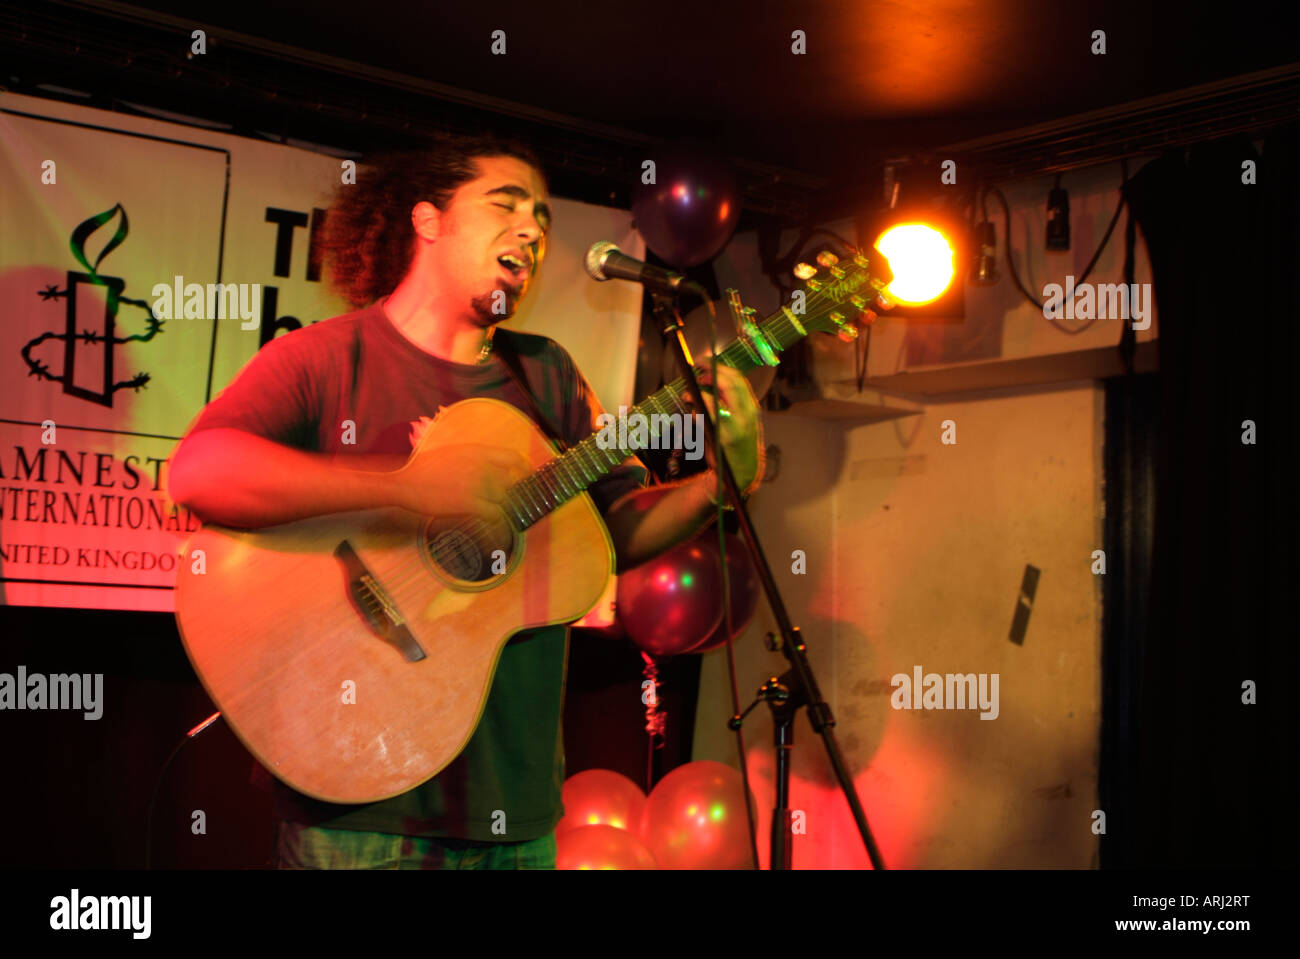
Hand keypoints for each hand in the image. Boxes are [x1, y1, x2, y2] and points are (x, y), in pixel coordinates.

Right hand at [391, 443, 530, 525]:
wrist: (406, 483)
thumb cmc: (426, 468)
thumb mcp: (453, 452)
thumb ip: (475, 457)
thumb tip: (493, 467)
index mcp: (478, 451)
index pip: (514, 457)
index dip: (524, 469)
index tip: (526, 479)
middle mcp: (482, 466)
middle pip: (513, 482)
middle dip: (514, 494)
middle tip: (513, 504)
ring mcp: (477, 485)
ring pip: (505, 500)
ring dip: (506, 510)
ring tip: (504, 519)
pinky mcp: (470, 504)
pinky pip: (495, 515)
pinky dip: (499, 523)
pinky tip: (497, 529)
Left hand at [693, 364, 763, 501]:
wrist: (741, 474)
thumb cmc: (735, 445)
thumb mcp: (736, 421)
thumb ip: (724, 403)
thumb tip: (704, 384)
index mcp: (751, 407)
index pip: (738, 379)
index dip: (720, 368)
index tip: (704, 362)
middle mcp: (747, 414)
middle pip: (730, 384)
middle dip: (710, 373)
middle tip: (695, 370)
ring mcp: (737, 425)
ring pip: (718, 399)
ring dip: (699, 392)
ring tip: (688, 393)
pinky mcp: (725, 437)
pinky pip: (709, 418)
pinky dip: (698, 411)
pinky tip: (692, 411)